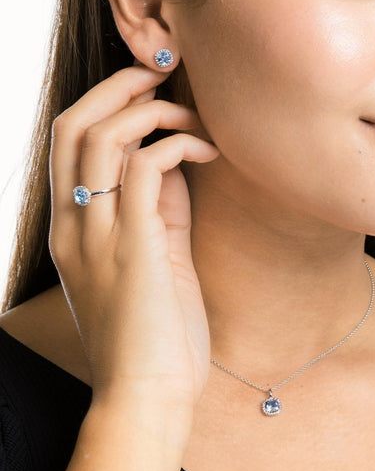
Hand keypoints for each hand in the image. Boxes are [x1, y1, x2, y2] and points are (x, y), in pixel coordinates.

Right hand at [48, 64, 218, 411]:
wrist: (148, 392)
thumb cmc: (154, 334)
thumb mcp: (151, 266)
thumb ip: (156, 216)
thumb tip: (174, 169)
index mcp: (74, 232)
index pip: (69, 147)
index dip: (105, 109)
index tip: (146, 98)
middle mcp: (75, 226)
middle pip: (73, 126)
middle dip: (116, 90)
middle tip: (159, 78)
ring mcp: (99, 234)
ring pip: (103, 137)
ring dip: (151, 112)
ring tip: (192, 117)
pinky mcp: (135, 245)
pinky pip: (145, 168)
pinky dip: (177, 146)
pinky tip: (208, 152)